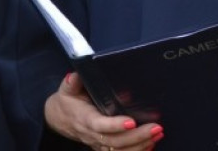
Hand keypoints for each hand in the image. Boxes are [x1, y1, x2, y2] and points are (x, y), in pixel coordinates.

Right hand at [44, 72, 162, 149]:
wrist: (59, 120)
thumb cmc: (67, 102)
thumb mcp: (67, 89)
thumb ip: (73, 82)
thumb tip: (78, 74)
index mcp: (84, 119)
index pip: (100, 125)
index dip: (115, 125)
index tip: (131, 122)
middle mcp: (92, 135)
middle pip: (116, 142)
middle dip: (138, 136)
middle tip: (156, 127)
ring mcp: (98, 144)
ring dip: (141, 145)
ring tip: (158, 134)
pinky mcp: (104, 149)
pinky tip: (151, 144)